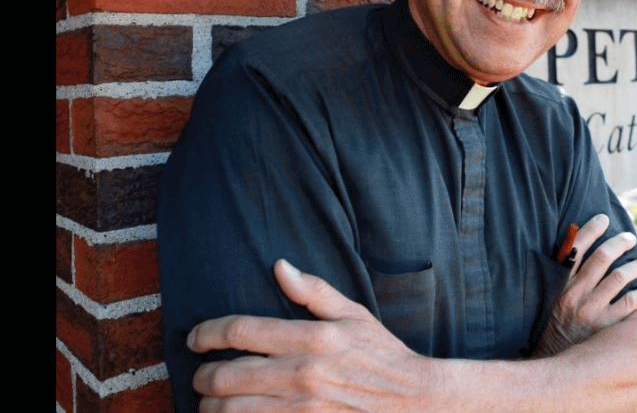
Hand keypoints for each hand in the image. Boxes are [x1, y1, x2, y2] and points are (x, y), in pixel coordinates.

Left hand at [187, 259, 429, 411]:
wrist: (410, 398)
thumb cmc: (380, 353)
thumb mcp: (353, 313)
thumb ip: (313, 291)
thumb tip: (280, 267)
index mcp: (310, 339)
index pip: (241, 332)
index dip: (208, 333)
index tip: (196, 337)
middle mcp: (300, 374)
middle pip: (227, 376)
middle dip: (202, 376)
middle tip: (200, 373)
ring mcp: (300, 407)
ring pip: (232, 410)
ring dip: (211, 406)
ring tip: (210, 399)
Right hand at [532, 214, 636, 357]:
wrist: (553, 366)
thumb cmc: (554, 330)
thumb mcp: (552, 302)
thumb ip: (566, 281)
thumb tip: (582, 255)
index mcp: (561, 285)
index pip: (576, 249)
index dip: (590, 230)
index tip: (603, 218)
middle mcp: (576, 295)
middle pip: (602, 258)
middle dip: (619, 243)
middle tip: (630, 238)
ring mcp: (592, 311)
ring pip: (620, 278)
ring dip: (636, 266)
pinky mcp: (606, 328)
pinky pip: (631, 305)